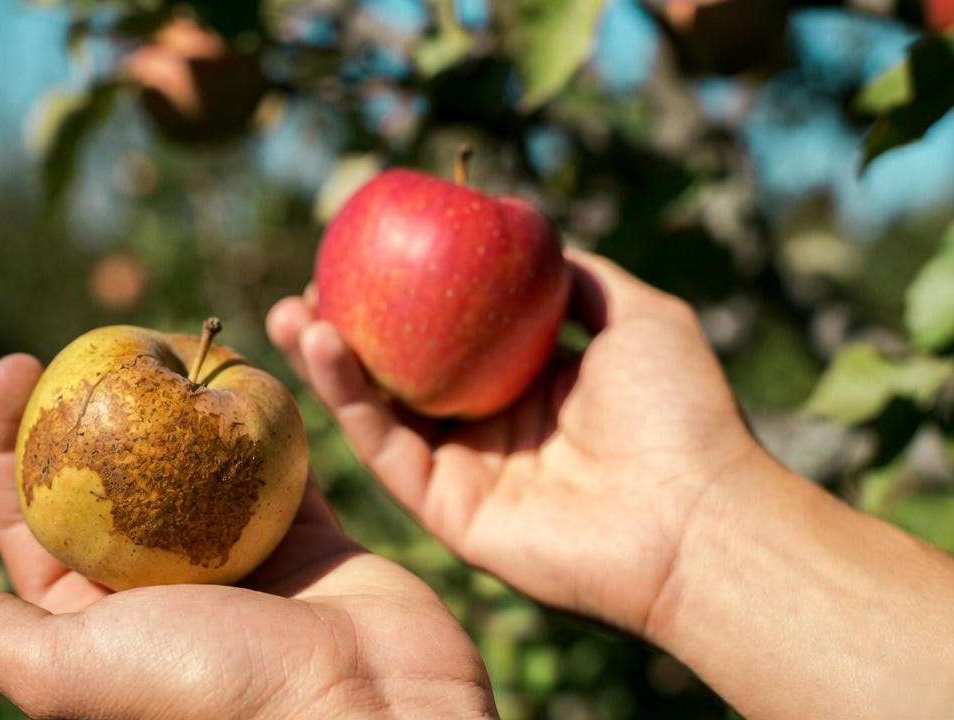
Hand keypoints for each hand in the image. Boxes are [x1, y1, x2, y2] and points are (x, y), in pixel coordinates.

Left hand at [0, 355, 495, 719]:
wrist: (369, 713)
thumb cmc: (212, 693)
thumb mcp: (66, 668)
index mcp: (93, 619)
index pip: (31, 513)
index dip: (10, 438)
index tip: (16, 365)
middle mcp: (158, 584)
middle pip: (110, 473)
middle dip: (93, 401)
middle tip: (90, 337)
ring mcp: (235, 555)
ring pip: (191, 458)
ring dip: (177, 398)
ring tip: (164, 338)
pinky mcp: (304, 531)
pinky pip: (274, 456)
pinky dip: (259, 411)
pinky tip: (240, 360)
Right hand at [267, 248, 761, 636]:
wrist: (695, 517)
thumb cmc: (680, 413)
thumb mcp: (641, 316)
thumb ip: (583, 279)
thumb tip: (533, 240)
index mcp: (531, 385)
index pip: (450, 336)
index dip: (407, 298)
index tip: (367, 253)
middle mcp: (490, 427)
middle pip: (400, 371)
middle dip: (349, 330)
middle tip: (308, 285)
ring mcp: (466, 471)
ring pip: (380, 410)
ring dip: (329, 360)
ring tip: (290, 309)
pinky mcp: (446, 510)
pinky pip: (385, 447)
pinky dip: (347, 397)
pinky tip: (322, 343)